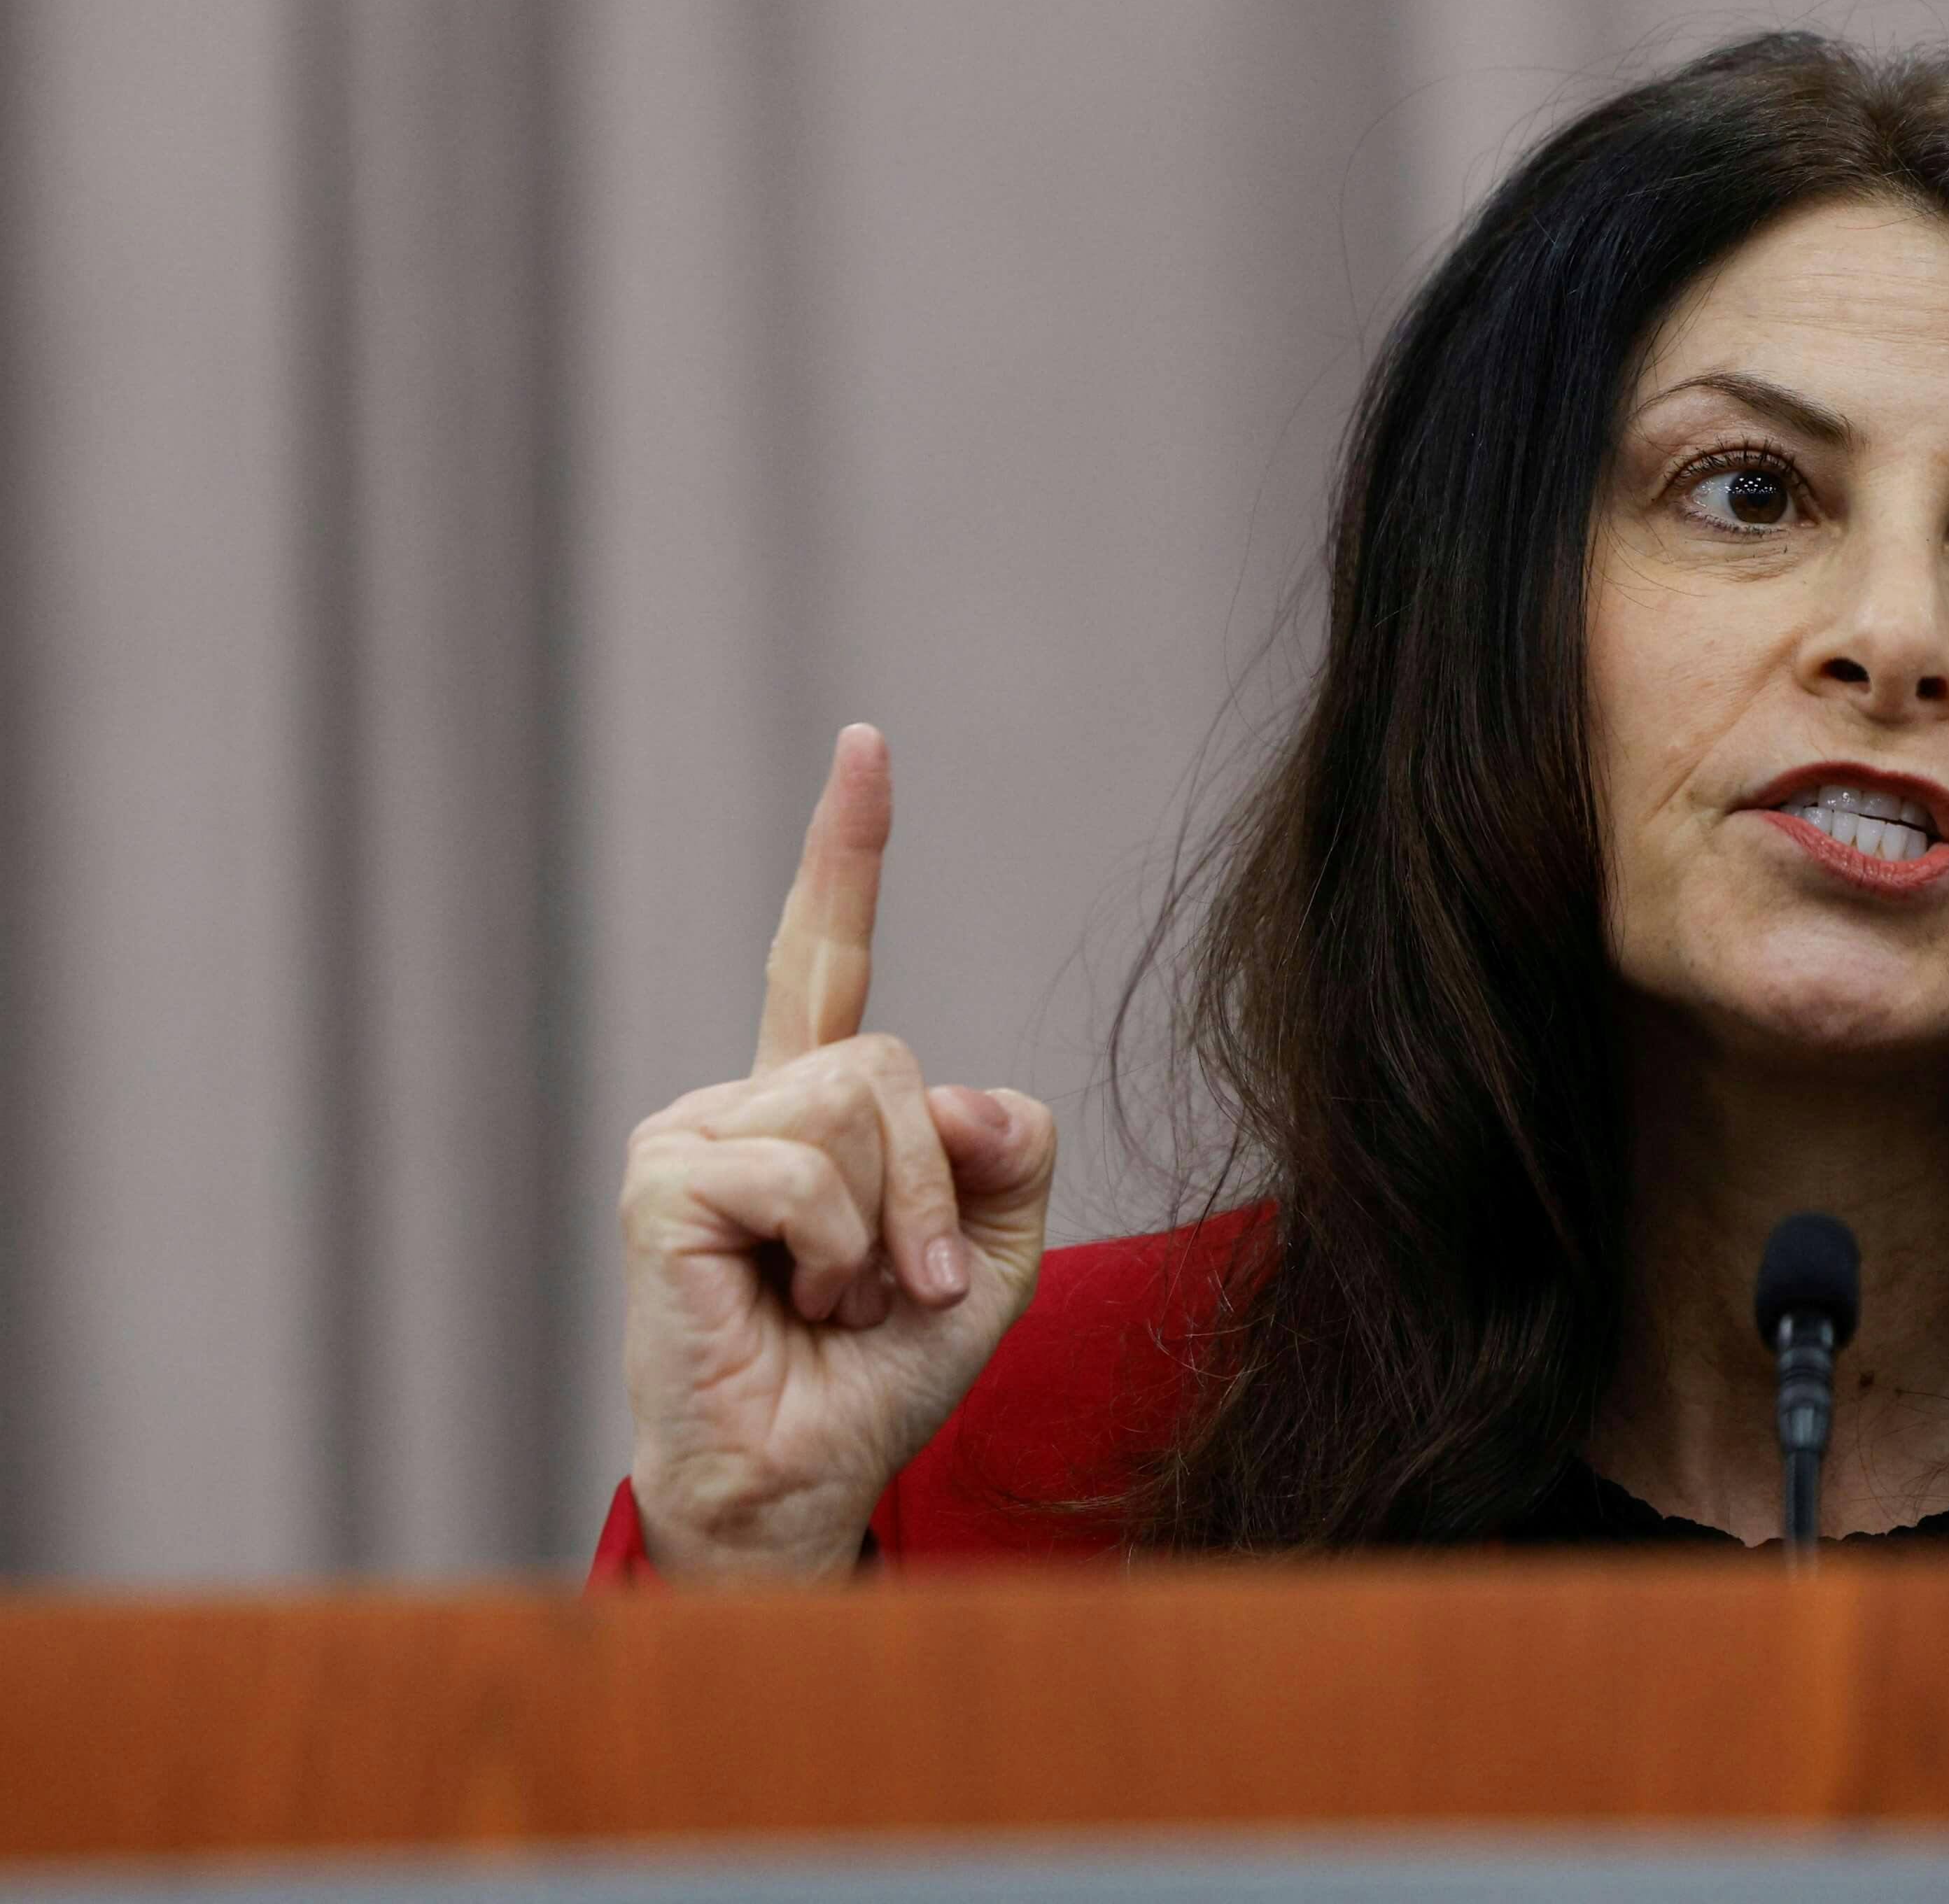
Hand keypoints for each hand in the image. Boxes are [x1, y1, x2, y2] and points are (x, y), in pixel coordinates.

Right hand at [617, 724, 1055, 1579]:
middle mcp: (743, 1101)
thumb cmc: (882, 1370)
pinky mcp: (664, 1184)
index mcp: (814, 1104)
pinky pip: (806, 1174)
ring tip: (835, 1300)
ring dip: (889, 1231)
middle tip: (904, 1286)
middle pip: (889, 1060)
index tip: (866, 744)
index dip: (846, 850)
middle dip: (935, 1189)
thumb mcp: (996, 1253)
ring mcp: (692, 1135)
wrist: (809, 1479)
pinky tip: (791, 1305)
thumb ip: (1009, 1151)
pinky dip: (835, 1252)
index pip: (827, 954)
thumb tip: (966, 1096)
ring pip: (859, 1107)